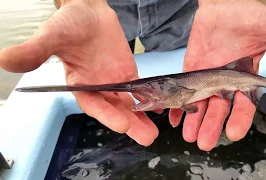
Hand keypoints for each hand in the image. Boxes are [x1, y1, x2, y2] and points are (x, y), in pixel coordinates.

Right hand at [0, 0, 157, 145]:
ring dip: (141, 117)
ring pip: (128, 103)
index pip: (92, 104)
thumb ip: (34, 51)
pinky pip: (138, 88)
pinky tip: (159, 108)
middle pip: (113, 109)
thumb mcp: (51, 35)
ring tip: (153, 132)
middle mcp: (97, 87)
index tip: (123, 124)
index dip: (106, 115)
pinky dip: (148, 98)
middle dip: (129, 123)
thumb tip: (5, 60)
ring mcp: (113, 81)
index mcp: (79, 84)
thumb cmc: (69, 22)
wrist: (88, 10)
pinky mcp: (127, 73)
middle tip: (146, 137)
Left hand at [169, 0, 265, 150]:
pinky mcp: (191, 72)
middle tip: (205, 143)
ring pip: (201, 104)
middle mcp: (226, 83)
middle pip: (220, 109)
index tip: (234, 133)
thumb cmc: (246, 16)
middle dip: (212, 126)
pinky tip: (173, 118)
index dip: (240, 119)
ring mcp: (207, 79)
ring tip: (189, 136)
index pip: (245, 104)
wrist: (221, 6)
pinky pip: (184, 91)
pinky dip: (178, 105)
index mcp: (246, 79)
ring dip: (194, 121)